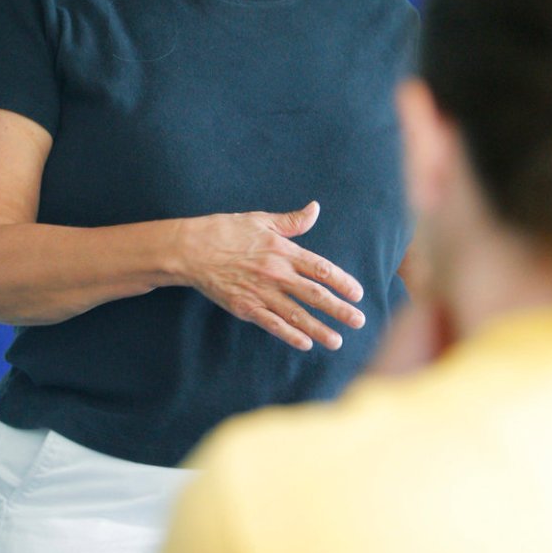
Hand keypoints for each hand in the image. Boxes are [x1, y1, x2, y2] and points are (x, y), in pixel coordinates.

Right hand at [179, 201, 364, 350]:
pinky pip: (272, 324)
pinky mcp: (245, 307)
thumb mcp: (261, 219)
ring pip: (296, 314)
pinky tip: (305, 344)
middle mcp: (276, 273)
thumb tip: (315, 209)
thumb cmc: (227, 230)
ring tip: (337, 341)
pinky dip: (289, 335)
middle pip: (315, 294)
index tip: (358, 293)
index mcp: (283, 250)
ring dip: (319, 329)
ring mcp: (261, 292)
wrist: (192, 249)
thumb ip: (292, 221)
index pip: (321, 268)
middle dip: (339, 309)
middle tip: (359, 321)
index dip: (342, 282)